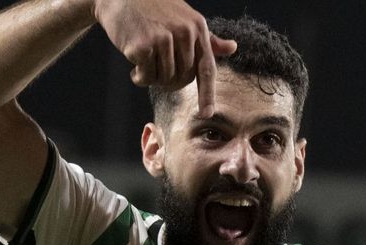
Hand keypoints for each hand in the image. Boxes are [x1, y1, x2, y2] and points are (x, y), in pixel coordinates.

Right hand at [92, 0, 236, 115]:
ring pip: (164, 79)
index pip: (207, 68)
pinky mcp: (143, 45)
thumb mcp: (185, 18)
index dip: (208, 94)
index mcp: (198, 27)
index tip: (207, 113)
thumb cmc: (154, 9)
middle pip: (183, 78)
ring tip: (144, 61)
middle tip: (157, 69)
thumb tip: (232, 47)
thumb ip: (206, 39)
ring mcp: (163, 38)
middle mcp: (184, 32)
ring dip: (152, 78)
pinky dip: (139, 76)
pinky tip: (133, 63)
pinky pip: (146, 76)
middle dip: (170, 81)